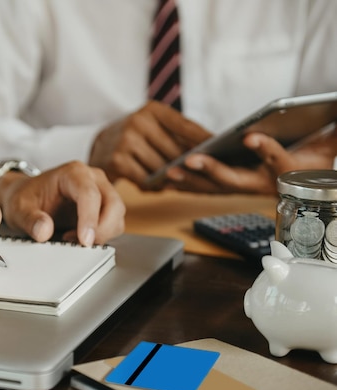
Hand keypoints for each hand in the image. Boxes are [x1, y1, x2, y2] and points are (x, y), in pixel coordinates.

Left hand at [0, 161, 125, 245]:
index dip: (89, 218)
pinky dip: (102, 235)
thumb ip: (30, 219)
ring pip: (117, 215)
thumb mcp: (18, 208)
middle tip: (82, 244)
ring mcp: (101, 192)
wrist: (26, 197)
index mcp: (73, 173)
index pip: (89, 193)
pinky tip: (79, 238)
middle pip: (113, 203)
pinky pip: (114, 224)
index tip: (84, 240)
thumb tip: (44, 231)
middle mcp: (92, 179)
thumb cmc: (26, 197)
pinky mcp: (103, 207)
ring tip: (73, 239)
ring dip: (102, 233)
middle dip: (102, 229)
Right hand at [89, 101, 210, 186]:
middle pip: (175, 151)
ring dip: (172, 178)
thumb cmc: (137, 137)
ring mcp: (126, 142)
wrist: (99, 146)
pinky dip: (154, 186)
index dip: (205, 141)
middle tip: (205, 175)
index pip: (185, 126)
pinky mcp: (117, 162)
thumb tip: (213, 148)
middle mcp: (138, 122)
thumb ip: (179, 134)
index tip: (224, 151)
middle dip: (189, 165)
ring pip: (162, 169)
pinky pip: (146, 180)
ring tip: (181, 182)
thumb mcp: (155, 125)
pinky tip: (158, 185)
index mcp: (152, 110)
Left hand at [165, 129, 336, 193]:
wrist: (310, 183)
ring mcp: (244, 188)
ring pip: (215, 188)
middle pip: (236, 180)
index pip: (278, 160)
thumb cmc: (315, 158)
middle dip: (212, 171)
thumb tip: (336, 103)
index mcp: (289, 172)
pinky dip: (187, 183)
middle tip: (191, 160)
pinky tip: (167, 176)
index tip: (251, 137)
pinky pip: (205, 188)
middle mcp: (264, 184)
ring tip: (170, 170)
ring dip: (192, 180)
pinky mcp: (230, 188)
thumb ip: (331, 131)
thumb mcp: (329, 143)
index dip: (265, 150)